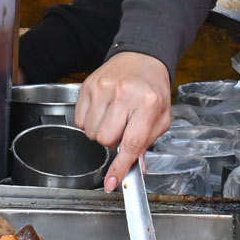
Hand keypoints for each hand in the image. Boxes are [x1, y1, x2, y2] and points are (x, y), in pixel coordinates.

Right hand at [75, 51, 170, 191]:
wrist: (142, 57)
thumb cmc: (153, 88)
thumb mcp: (161, 116)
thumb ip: (147, 143)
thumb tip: (136, 168)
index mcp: (147, 103)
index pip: (131, 143)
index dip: (120, 167)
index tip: (111, 183)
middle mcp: (124, 94)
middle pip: (105, 139)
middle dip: (112, 142)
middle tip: (122, 129)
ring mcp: (104, 87)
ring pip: (90, 131)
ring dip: (100, 132)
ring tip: (113, 117)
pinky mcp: (89, 85)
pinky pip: (79, 119)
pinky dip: (89, 121)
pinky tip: (102, 110)